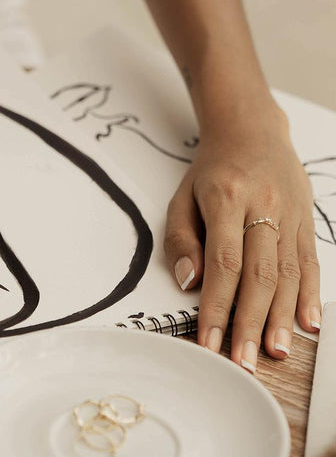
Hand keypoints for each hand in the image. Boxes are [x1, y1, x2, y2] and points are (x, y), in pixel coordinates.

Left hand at [164, 100, 320, 371]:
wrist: (251, 130)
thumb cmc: (211, 170)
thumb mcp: (182, 197)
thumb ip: (181, 240)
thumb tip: (189, 283)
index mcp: (226, 198)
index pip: (223, 263)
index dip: (217, 306)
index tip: (208, 342)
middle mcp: (264, 207)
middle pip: (259, 274)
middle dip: (250, 323)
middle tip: (244, 362)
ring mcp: (291, 213)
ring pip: (289, 272)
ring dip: (282, 317)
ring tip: (275, 352)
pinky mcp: (307, 219)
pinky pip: (311, 261)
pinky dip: (310, 295)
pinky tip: (307, 324)